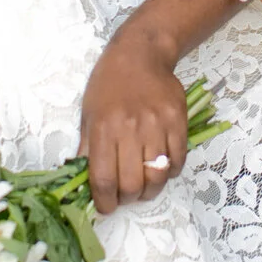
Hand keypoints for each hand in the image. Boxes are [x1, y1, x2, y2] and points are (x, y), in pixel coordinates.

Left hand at [79, 30, 187, 214]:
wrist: (140, 54)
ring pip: (157, 177)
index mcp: (103, 128)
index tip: (106, 207)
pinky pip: (177, 160)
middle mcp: (130, 128)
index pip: (104, 179)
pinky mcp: (178, 121)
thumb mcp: (89, 114)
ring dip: (150, 191)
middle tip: (125, 197)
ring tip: (144, 187)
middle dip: (128, 200)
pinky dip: (169, 172)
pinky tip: (160, 168)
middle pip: (132, 184)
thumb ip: (87, 148)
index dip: (105, 202)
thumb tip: (83, 180)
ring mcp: (157, 125)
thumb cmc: (109, 84)